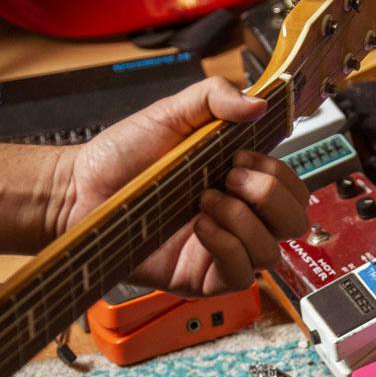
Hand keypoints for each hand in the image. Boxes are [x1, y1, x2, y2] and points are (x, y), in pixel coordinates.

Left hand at [49, 76, 309, 295]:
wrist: (79, 191)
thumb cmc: (121, 157)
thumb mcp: (171, 113)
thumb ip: (215, 97)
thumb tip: (259, 103)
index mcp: (241, 182)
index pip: (292, 188)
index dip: (277, 172)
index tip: (241, 155)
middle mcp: (240, 219)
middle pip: (295, 222)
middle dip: (269, 195)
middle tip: (229, 176)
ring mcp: (224, 251)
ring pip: (272, 251)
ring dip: (244, 219)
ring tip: (205, 200)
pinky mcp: (204, 279)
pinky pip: (242, 275)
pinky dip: (227, 246)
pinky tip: (200, 225)